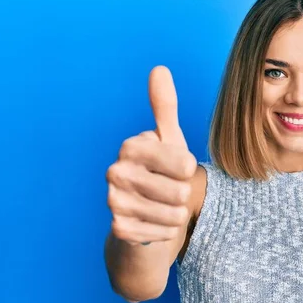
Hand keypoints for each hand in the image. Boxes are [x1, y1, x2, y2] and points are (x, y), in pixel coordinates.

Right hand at [106, 66, 196, 245]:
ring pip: (174, 215)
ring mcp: (114, 202)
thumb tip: (159, 69)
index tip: (175, 168)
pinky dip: (165, 231)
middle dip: (183, 196)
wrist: (143, 214)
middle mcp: (116, 171)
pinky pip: (164, 233)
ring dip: (176, 214)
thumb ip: (165, 107)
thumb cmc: (162, 172)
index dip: (188, 170)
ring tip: (162, 206)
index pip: (186, 164)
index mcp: (132, 146)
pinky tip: (153, 222)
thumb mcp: (169, 140)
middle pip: (181, 192)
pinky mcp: (119, 229)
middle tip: (168, 191)